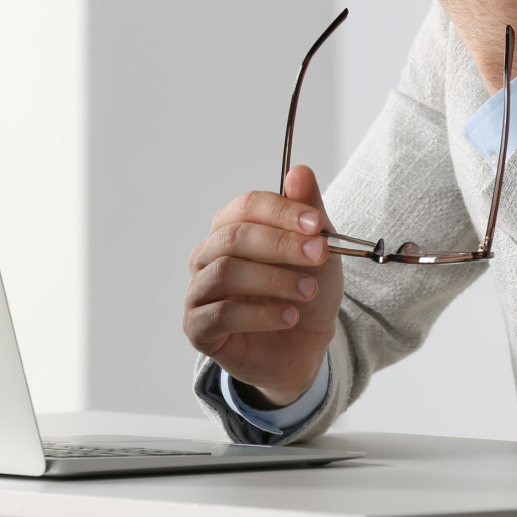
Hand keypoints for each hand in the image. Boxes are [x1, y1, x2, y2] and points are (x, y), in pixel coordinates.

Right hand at [183, 166, 343, 406]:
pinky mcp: (198, 328)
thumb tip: (299, 171)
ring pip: (225, 273)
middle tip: (318, 255)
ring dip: (274, 280)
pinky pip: (220, 314)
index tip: (316, 224)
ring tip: (308, 291)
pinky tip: (289, 317)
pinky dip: (261, 315)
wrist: (304, 345)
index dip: (282, 211)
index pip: (247, 206)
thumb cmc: (304, 291)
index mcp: (232, 229)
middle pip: (234, 237)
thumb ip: (309, 212)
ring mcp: (199, 291)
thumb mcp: (319, 250)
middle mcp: (208, 255)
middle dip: (281, 244)